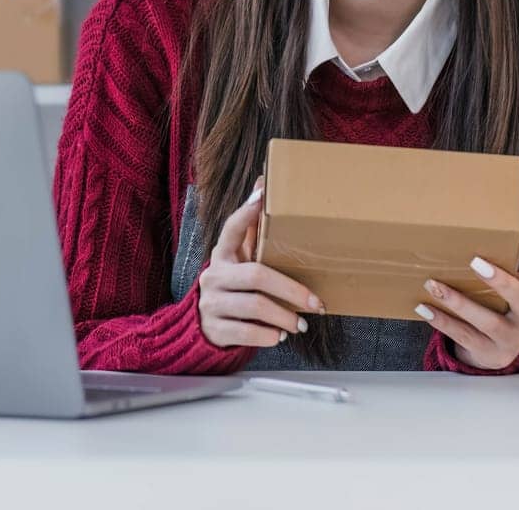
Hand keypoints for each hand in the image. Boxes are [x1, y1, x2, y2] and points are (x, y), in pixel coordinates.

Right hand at [197, 176, 324, 348]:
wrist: (202, 327)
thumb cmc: (233, 287)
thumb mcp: (239, 260)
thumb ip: (251, 229)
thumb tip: (262, 183)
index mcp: (222, 255)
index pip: (231, 229)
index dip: (246, 214)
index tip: (262, 198)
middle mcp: (214, 276)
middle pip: (256, 275)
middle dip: (291, 290)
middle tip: (316, 303)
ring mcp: (211, 302)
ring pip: (254, 307)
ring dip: (284, 316)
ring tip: (302, 323)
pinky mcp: (215, 328)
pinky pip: (245, 332)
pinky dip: (267, 335)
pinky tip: (280, 335)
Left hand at [417, 230, 518, 370]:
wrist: (492, 352)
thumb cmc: (495, 307)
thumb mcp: (502, 289)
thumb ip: (494, 267)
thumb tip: (458, 232)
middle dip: (501, 281)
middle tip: (475, 261)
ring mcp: (511, 338)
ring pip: (488, 322)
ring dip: (459, 302)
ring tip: (433, 284)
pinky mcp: (490, 354)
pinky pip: (464, 336)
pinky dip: (443, 321)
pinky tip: (423, 308)